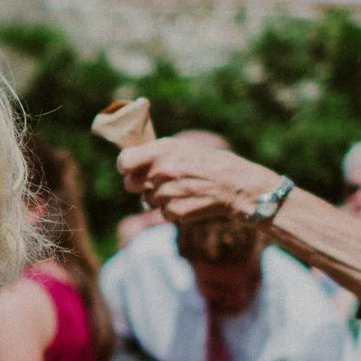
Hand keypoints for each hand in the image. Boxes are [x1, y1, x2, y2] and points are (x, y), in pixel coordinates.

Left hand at [117, 136, 277, 225]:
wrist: (236, 185)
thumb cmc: (208, 163)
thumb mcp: (183, 147)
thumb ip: (155, 153)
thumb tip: (129, 163)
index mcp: (163, 150)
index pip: (124, 161)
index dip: (125, 167)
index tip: (130, 170)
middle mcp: (162, 170)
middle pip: (131, 184)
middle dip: (141, 185)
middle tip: (161, 181)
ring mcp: (168, 192)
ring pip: (147, 200)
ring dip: (159, 198)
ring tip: (182, 189)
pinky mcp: (175, 211)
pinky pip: (162, 213)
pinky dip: (173, 210)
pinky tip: (189, 200)